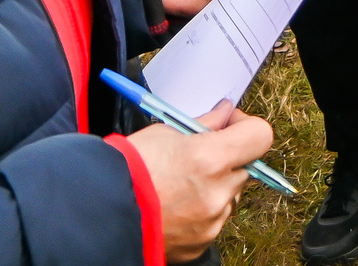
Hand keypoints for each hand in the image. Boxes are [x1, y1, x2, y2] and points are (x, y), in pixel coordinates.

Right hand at [128, 102, 272, 260]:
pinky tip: (172, 207)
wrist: (98, 213)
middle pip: (244, 168)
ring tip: (177, 186)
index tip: (228, 127)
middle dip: (226, 160)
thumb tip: (224, 114)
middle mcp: (217, 193)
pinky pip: (213, 222)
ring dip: (214, 188)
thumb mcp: (163, 132)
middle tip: (196, 156)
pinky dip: (200, 214)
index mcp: (210, 158)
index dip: (245, 127)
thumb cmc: (126, 169)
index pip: (260, 136)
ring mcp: (211, 223)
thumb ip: (203, 124)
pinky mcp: (200, 245)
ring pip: (229, 197)